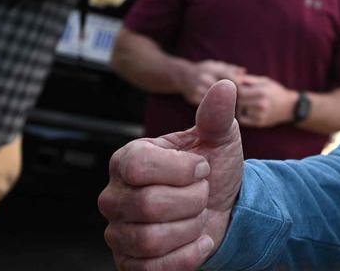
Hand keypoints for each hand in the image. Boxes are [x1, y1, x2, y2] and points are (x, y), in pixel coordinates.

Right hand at [99, 80, 243, 270]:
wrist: (222, 208)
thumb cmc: (212, 170)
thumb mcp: (219, 139)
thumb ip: (217, 115)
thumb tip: (225, 86)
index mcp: (128, 159)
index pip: (138, 166)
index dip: (180, 169)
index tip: (201, 167)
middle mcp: (114, 196)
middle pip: (147, 205)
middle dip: (192, 201)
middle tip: (202, 194)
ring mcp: (118, 232)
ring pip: (150, 239)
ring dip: (190, 229)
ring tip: (197, 216)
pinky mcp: (129, 262)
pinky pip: (152, 269)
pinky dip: (186, 257)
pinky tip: (198, 241)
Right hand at [178, 59, 244, 106]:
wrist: (182, 76)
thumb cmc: (205, 70)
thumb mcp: (217, 65)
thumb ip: (231, 69)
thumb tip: (244, 73)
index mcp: (212, 69)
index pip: (228, 76)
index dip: (238, 83)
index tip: (244, 89)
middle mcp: (204, 78)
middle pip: (223, 89)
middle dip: (232, 94)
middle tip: (242, 99)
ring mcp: (198, 89)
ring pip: (216, 99)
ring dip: (224, 102)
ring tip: (230, 104)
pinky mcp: (193, 98)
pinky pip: (207, 105)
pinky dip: (214, 106)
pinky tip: (218, 107)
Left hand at [236, 74, 294, 127]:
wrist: (290, 107)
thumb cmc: (275, 91)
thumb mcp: (265, 81)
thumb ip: (249, 79)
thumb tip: (235, 78)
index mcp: (262, 92)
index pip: (240, 91)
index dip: (238, 89)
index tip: (241, 88)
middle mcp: (261, 104)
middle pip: (239, 101)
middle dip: (240, 97)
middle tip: (245, 96)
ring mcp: (260, 115)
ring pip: (240, 110)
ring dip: (242, 106)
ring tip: (250, 103)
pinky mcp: (259, 123)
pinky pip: (243, 119)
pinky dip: (243, 115)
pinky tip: (250, 110)